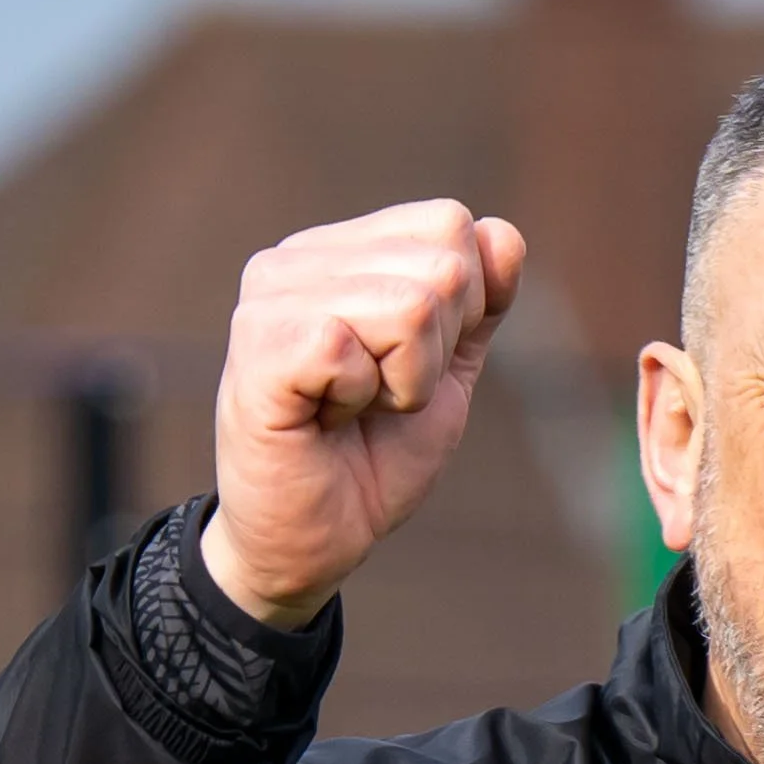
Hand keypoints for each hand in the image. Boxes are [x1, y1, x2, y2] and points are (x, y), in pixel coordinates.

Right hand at [201, 200, 525, 627]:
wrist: (319, 538)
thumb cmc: (374, 456)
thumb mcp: (447, 373)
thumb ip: (480, 306)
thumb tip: (505, 235)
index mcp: (343, 253)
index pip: (450, 225)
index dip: (464, 310)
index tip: (412, 366)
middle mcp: (298, 260)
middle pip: (442, 267)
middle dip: (436, 354)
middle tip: (381, 397)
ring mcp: (270, 297)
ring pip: (410, 306)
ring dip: (404, 382)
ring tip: (354, 407)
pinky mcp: (258, 346)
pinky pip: (352, 347)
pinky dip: (362, 398)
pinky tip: (326, 417)